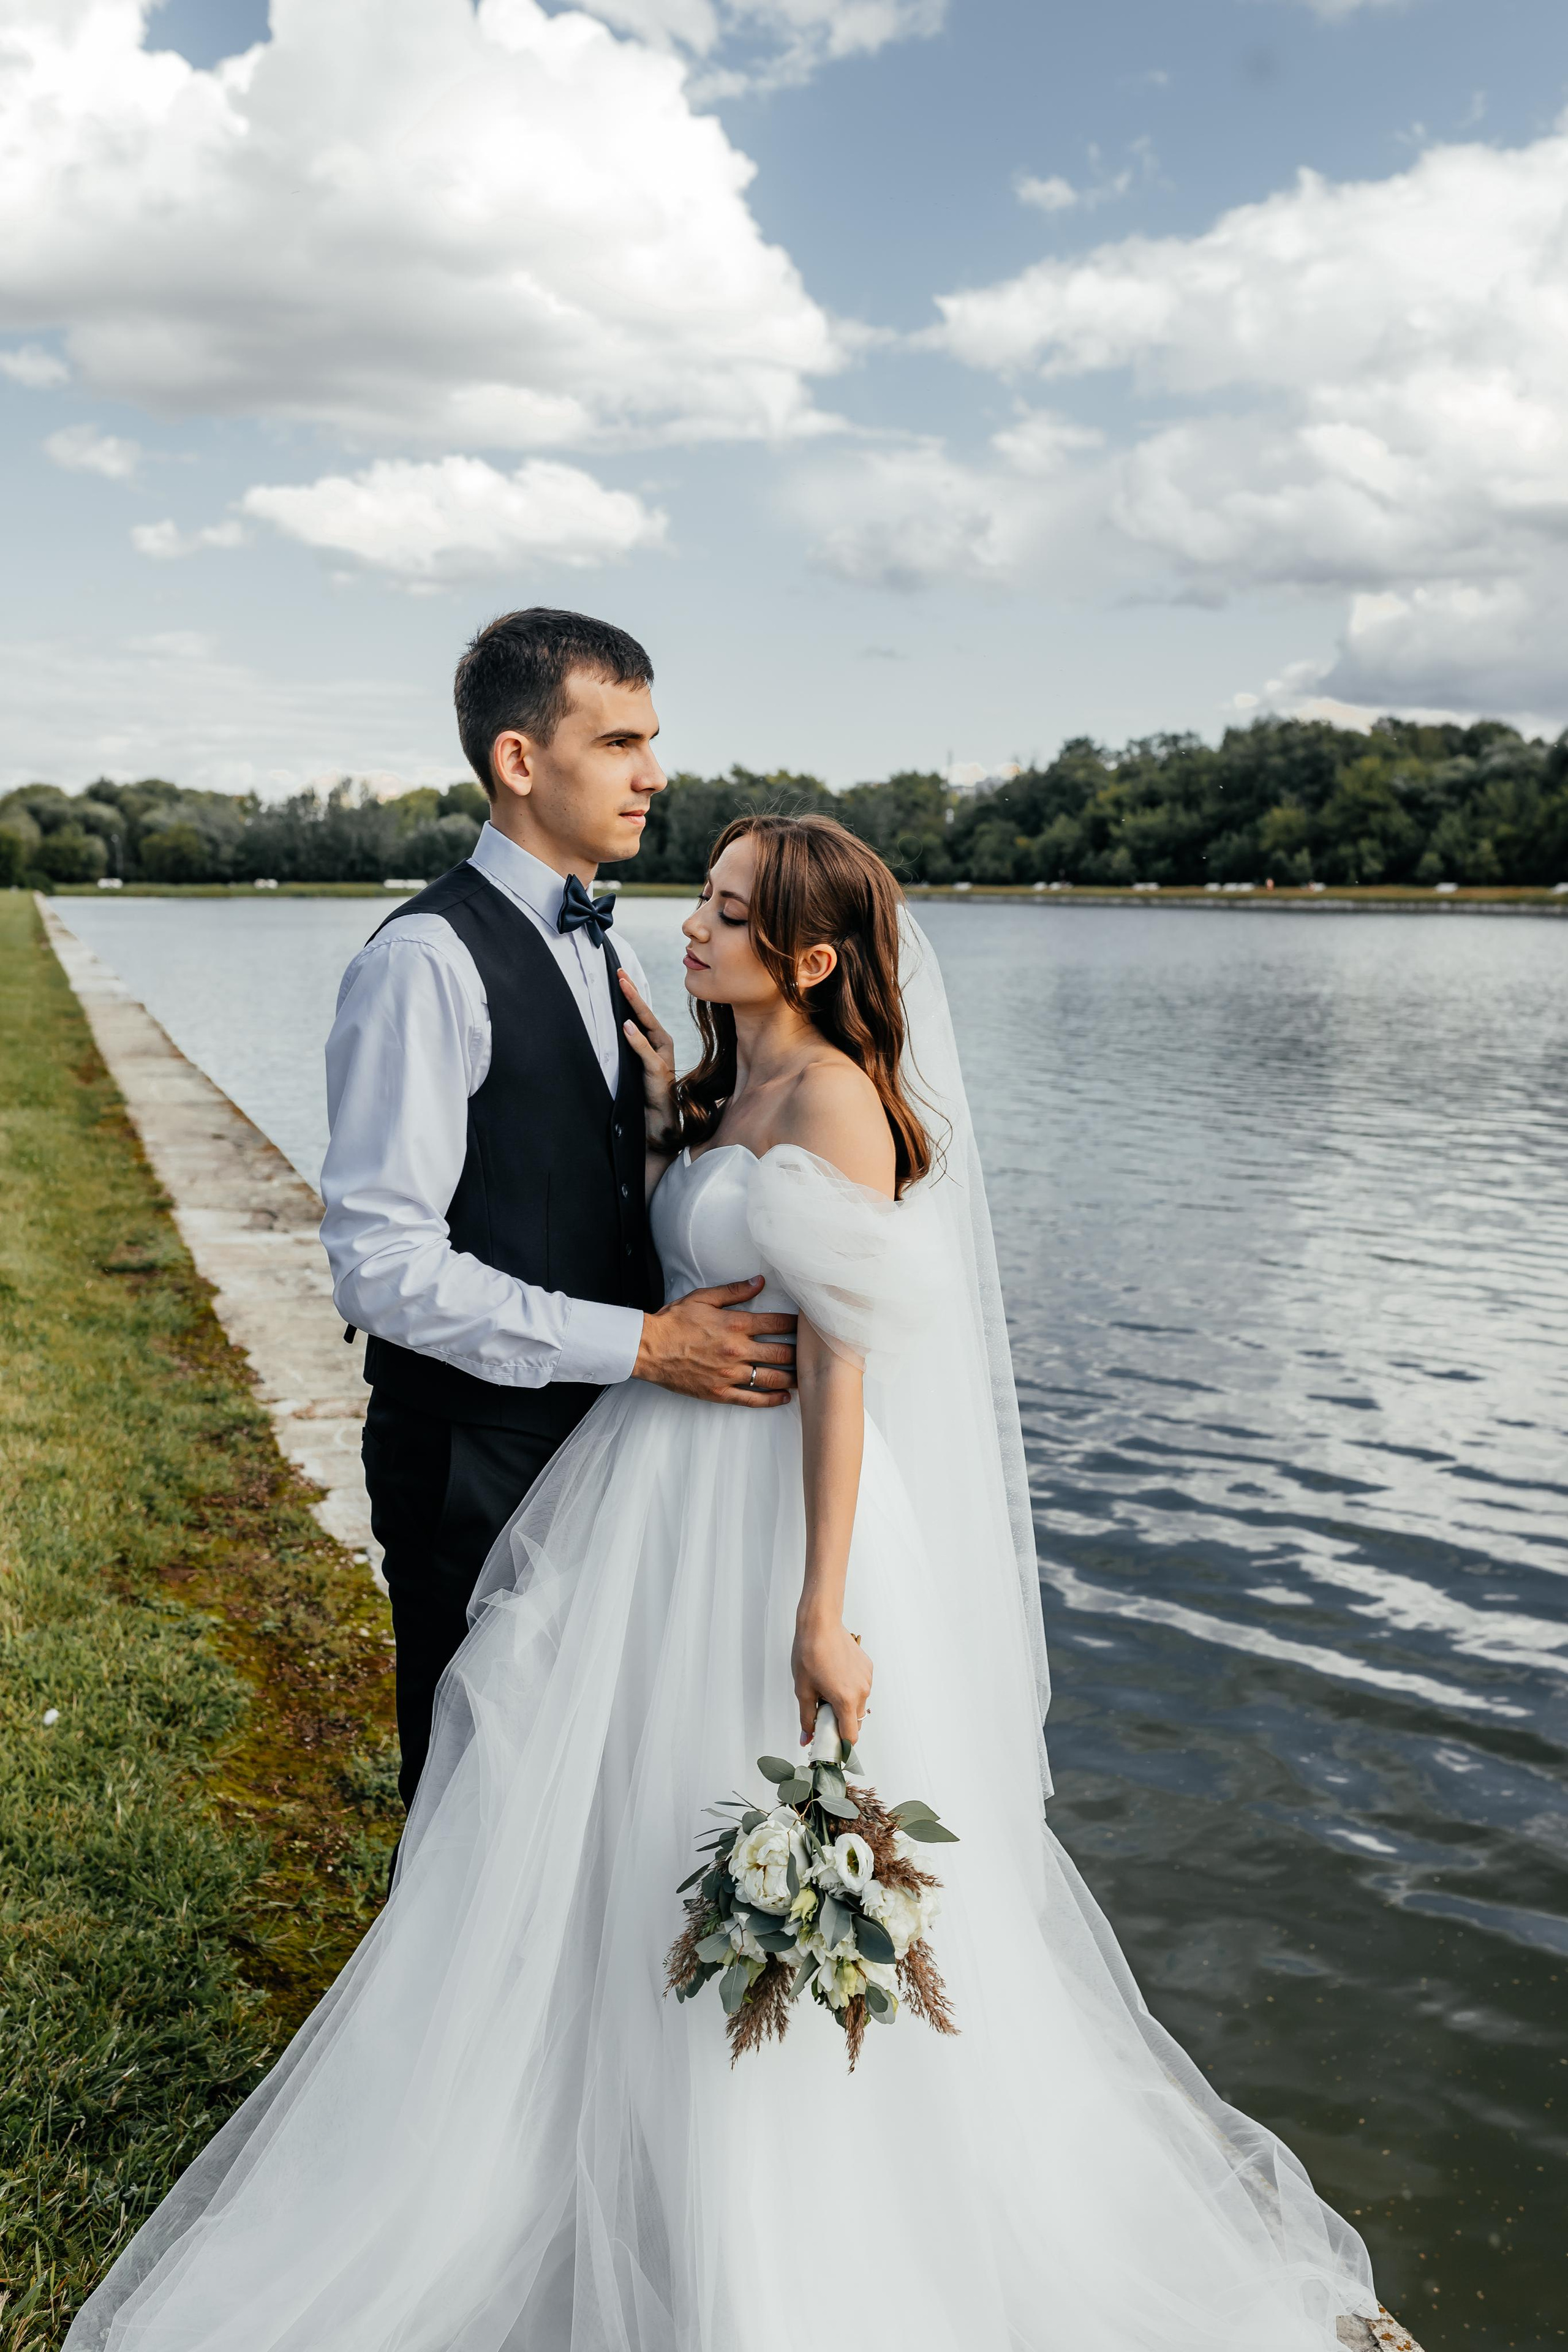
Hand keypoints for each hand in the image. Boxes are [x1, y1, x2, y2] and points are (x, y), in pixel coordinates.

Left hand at [617, 969, 676, 1151]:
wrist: (657, 1122)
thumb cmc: (644, 1093)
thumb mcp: (632, 1065)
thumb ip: (629, 1046)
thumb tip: (620, 1025)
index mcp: (655, 1041)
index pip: (641, 1013)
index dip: (631, 993)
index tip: (620, 974)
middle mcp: (661, 1045)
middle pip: (646, 1013)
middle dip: (633, 991)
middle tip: (620, 972)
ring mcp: (662, 1058)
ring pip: (649, 1027)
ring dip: (636, 1006)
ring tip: (624, 987)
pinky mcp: (658, 1073)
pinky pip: (647, 1053)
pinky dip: (637, 1040)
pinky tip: (627, 1026)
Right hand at [633, 1278, 796, 1405]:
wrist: (648, 1349)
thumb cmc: (674, 1321)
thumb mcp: (703, 1298)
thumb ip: (734, 1291)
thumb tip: (759, 1282)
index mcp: (735, 1324)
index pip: (778, 1322)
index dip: (797, 1323)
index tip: (809, 1323)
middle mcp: (737, 1350)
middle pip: (782, 1352)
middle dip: (801, 1352)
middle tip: (814, 1352)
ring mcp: (730, 1374)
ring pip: (772, 1377)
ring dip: (793, 1377)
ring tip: (806, 1376)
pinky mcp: (721, 1393)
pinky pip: (753, 1399)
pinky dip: (772, 1399)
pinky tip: (785, 1397)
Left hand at [792, 1612, 872, 1746]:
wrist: (821, 1624)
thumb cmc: (810, 1653)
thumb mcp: (803, 1690)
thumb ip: (807, 1719)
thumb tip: (806, 1738)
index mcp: (846, 1700)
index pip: (851, 1736)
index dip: (840, 1744)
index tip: (830, 1744)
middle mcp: (862, 1691)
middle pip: (855, 1721)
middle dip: (840, 1722)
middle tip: (822, 1714)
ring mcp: (867, 1679)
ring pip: (859, 1704)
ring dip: (845, 1705)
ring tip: (827, 1690)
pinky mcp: (868, 1668)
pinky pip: (861, 1687)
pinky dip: (850, 1689)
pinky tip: (835, 1677)